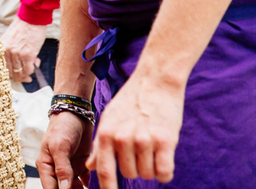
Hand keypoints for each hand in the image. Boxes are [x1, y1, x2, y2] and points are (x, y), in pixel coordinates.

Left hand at [1, 17, 48, 83]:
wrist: (31, 18)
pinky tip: (35, 65)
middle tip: (27, 77)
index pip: (2, 67)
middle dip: (19, 76)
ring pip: (20, 72)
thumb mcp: (10, 39)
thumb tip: (19, 66)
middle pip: (11, 72)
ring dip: (27, 73)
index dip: (10, 74)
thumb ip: (11, 53)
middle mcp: (6, 52)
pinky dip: (32, 70)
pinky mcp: (27, 55)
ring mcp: (16, 54)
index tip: (17, 76)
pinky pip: (28, 69)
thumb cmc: (22, 27)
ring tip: (32, 68)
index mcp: (0, 48)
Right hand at [38, 111, 92, 188]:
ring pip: (76, 188)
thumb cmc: (63, 126)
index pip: (51, 188)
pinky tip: (100, 184)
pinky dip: (92, 185)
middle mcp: (57, 170)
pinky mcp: (82, 166)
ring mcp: (70, 168)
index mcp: (46, 166)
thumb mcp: (60, 146)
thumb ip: (61, 168)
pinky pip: (87, 181)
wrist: (76, 112)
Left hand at [86, 71, 183, 187]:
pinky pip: (164, 172)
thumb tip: (90, 167)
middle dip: (136, 168)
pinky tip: (164, 157)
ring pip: (148, 174)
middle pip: (130, 175)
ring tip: (152, 147)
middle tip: (141, 149)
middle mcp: (122, 139)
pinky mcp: (164, 140)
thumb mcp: (109, 119)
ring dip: (151, 167)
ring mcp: (143, 140)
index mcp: (106, 134)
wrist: (155, 80)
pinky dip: (165, 171)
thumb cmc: (131, 101)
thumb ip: (100, 145)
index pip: (105, 172)